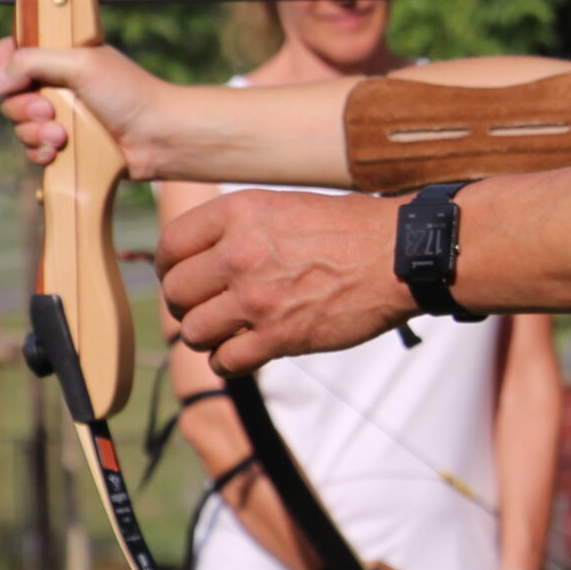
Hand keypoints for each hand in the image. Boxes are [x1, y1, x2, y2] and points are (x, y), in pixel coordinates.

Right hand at [0, 39, 171, 173]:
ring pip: (19, 126)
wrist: (158, 136)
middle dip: (22, 107)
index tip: (14, 78)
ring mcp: (59, 116)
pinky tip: (56, 152)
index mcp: (60, 58)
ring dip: (34, 132)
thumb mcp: (80, 64)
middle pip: (9, 95)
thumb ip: (33, 63)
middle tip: (50, 112)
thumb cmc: (128, 93)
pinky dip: (40, 152)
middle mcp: (55, 85)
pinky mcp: (64, 145)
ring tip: (61, 136)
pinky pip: (33, 150)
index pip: (12, 54)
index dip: (5, 66)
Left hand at [159, 190, 411, 374]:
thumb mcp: (288, 207)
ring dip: (207, 336)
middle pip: (176, 292)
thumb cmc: (353, 229)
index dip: (169, 266)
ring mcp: (257, 299)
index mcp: (241, 213)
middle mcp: (240, 254)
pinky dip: (230, 362)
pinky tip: (246, 351)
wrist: (401, 257)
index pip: (171, 244)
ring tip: (228, 331)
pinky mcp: (278, 337)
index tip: (181, 275)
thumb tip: (207, 253)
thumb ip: (243, 227)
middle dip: (186, 304)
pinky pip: (226, 362)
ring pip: (194, 332)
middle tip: (207, 307)